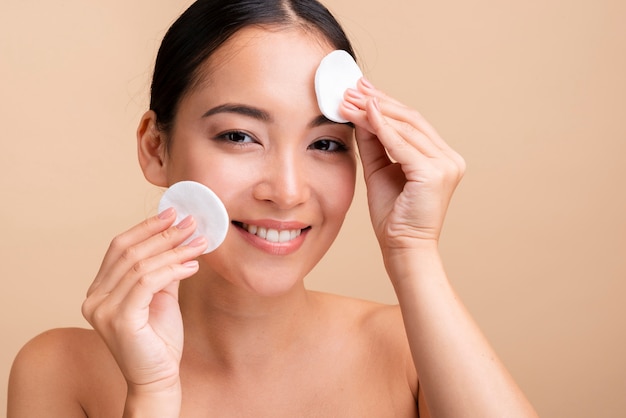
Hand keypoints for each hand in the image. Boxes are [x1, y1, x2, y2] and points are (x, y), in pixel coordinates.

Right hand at [81, 208, 207, 393]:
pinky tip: (193, 266)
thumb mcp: (161, 295)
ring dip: (174, 249)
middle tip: (191, 222)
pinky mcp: (119, 319)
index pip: (119, 247)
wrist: (158, 378)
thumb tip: (177, 237)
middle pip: (129, 252)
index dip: (146, 227)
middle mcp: (94, 297)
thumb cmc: (159, 340)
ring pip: (141, 265)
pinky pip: (148, 282)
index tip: (172, 213)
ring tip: (199, 242)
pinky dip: (173, 269)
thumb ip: (162, 268)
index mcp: (99, 289)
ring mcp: (103, 309)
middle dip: (163, 234)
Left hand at [341, 78, 465, 252]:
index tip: (360, 89)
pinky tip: (363, 113)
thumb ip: (375, 142)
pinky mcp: (435, 173)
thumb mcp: (380, 170)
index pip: (411, 122)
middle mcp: (448, 158)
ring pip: (406, 127)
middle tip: (351, 88)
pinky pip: (402, 144)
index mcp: (440, 157)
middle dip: (378, 100)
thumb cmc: (392, 216)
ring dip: (374, 110)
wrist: (402, 248)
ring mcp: (445, 165)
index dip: (385, 103)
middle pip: (411, 119)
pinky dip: (381, 127)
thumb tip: (362, 112)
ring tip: (349, 99)